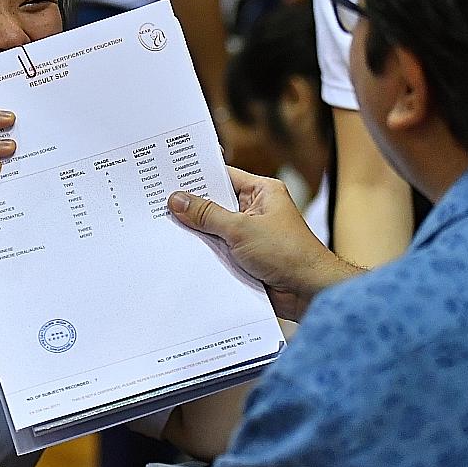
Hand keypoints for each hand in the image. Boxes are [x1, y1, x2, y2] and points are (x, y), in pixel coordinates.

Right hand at [168, 166, 359, 319]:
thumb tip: (178, 200)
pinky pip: (220, 250)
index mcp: (262, 192)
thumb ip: (208, 215)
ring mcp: (251, 234)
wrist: (308, 291)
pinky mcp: (247, 257)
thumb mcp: (241, 229)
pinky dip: (206, 252)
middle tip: (159, 203)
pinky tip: (181, 252)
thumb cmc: (287, 252)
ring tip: (164, 227)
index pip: (224, 176)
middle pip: (217, 203)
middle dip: (192, 207)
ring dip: (198, 232)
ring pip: (216, 229)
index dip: (197, 176)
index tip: (170, 175)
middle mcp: (257, 210)